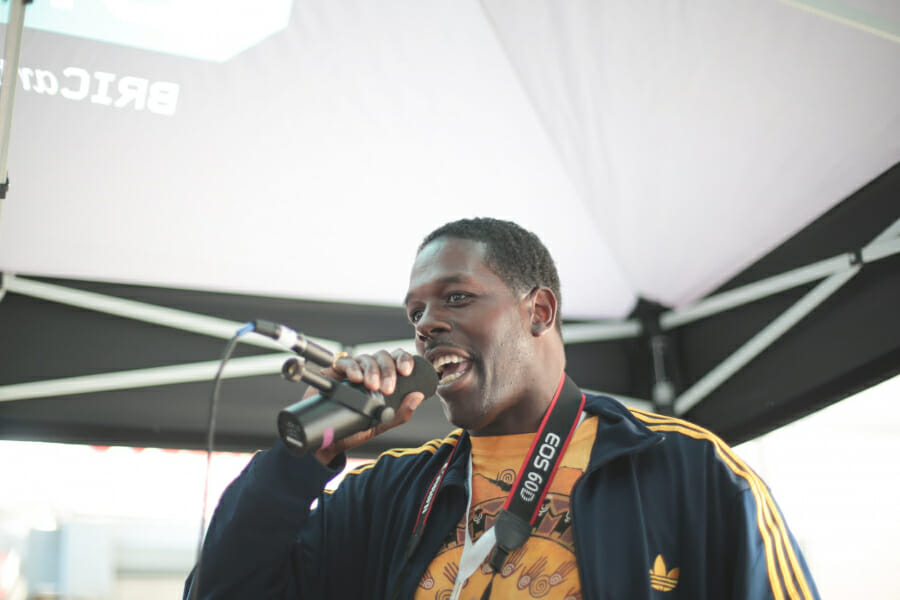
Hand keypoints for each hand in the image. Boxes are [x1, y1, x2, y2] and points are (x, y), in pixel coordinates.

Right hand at [308, 349, 425, 465]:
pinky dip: (352, 368)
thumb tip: (418, 397)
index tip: (406, 371)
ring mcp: (352, 370)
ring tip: (372, 386)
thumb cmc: (356, 429)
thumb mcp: (382, 423)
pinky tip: (356, 378)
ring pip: (366, 358)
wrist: (329, 442)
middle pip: (382, 356)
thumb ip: (401, 413)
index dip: (404, 359)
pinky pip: (344, 362)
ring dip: (372, 370)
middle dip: (388, 370)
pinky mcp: (334, 372)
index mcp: (384, 377)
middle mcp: (369, 370)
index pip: (397, 359)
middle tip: (387, 388)